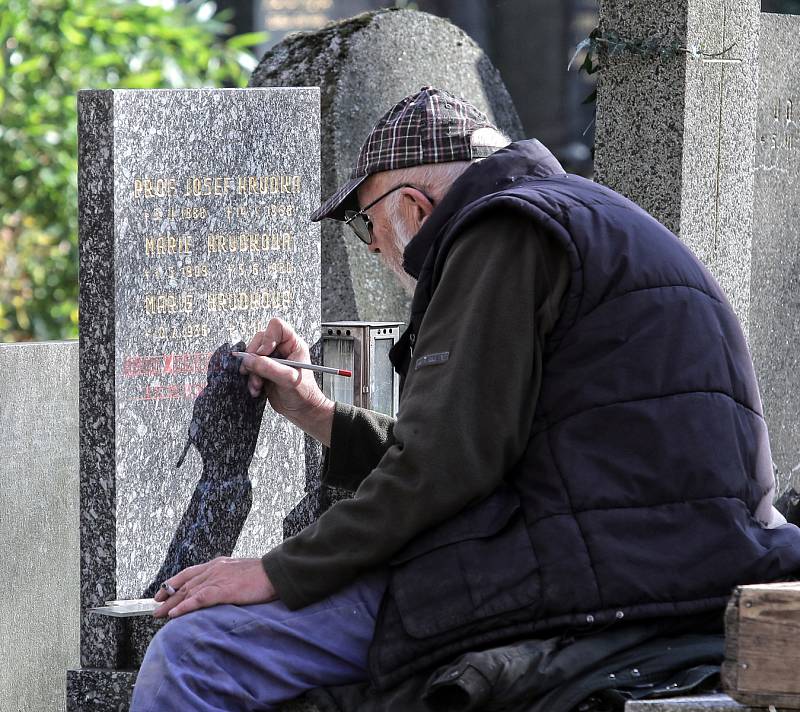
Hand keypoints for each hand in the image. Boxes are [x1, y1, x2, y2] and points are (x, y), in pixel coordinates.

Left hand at [153, 557, 276, 618]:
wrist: (275, 572)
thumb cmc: (263, 574)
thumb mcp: (241, 572)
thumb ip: (228, 578)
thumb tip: (223, 588)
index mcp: (218, 564)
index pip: (189, 573)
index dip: (173, 583)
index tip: (162, 592)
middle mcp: (214, 569)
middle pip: (185, 584)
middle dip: (168, 596)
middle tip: (155, 607)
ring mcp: (217, 578)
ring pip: (188, 592)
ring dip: (171, 604)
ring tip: (158, 614)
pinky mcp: (222, 590)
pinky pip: (198, 599)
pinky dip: (184, 607)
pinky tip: (174, 614)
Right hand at [236, 318, 334, 444]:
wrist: (302, 411)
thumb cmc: (303, 394)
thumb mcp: (288, 379)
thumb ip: (269, 368)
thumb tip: (249, 359)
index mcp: (293, 344)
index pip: (277, 326)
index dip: (267, 338)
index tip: (264, 353)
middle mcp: (282, 348)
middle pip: (259, 339)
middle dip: (255, 358)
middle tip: (256, 373)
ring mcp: (273, 359)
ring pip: (252, 354)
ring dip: (251, 371)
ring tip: (257, 385)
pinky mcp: (265, 369)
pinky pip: (250, 367)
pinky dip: (250, 378)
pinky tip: (257, 389)